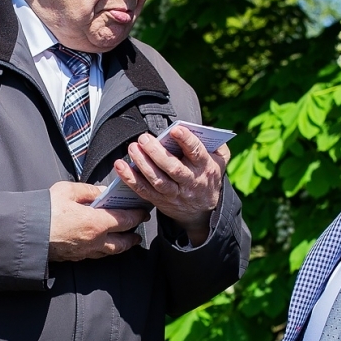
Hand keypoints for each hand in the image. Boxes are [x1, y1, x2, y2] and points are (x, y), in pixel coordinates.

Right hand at [49, 182, 147, 261]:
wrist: (25, 233)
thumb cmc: (44, 210)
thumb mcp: (67, 191)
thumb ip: (88, 190)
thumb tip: (102, 191)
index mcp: (96, 222)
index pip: (126, 220)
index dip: (137, 215)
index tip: (143, 210)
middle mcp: (95, 240)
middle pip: (123, 242)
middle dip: (134, 235)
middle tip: (139, 228)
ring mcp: (85, 252)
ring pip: (111, 252)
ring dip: (122, 245)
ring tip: (127, 240)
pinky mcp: (75, 257)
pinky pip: (96, 255)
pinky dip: (105, 250)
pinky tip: (104, 244)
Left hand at [113, 125, 229, 244]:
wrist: (202, 210)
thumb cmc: (207, 175)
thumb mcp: (220, 160)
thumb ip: (216, 144)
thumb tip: (205, 130)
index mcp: (205, 167)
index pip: (197, 153)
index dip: (186, 141)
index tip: (175, 130)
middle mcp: (190, 181)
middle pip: (173, 168)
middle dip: (157, 153)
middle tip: (144, 138)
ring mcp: (174, 193)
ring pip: (157, 180)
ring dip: (142, 164)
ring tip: (132, 148)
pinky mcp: (160, 200)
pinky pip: (143, 190)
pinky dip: (130, 179)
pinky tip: (120, 166)